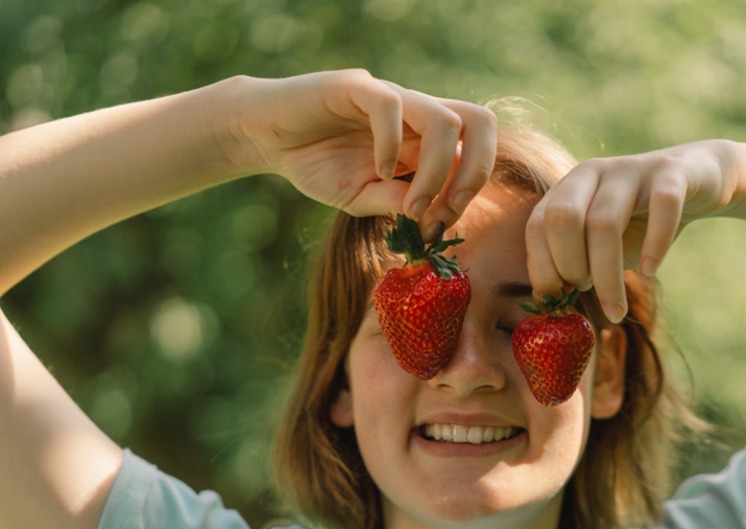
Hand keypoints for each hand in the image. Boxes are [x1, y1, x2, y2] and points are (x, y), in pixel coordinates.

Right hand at [229, 70, 495, 230]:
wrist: (266, 137)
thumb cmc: (316, 163)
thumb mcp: (361, 196)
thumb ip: (395, 205)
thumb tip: (433, 224)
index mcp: (423, 138)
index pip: (475, 150)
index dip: (468, 190)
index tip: (439, 224)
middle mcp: (415, 112)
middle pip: (479, 122)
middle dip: (476, 171)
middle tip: (447, 209)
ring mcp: (390, 96)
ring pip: (443, 121)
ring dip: (437, 171)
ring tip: (411, 204)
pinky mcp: (356, 86)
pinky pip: (390, 106)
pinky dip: (390, 145)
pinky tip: (377, 170)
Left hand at [524, 139, 738, 321]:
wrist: (699, 180)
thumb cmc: (641, 222)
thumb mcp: (603, 244)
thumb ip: (575, 264)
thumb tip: (546, 302)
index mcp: (569, 188)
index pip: (537, 224)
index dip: (541, 267)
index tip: (557, 299)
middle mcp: (593, 172)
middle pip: (563, 218)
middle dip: (569, 265)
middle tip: (585, 292)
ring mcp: (632, 169)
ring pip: (605, 223)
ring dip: (607, 276)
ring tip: (615, 309)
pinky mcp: (672, 173)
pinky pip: (661, 207)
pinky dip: (654, 245)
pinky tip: (650, 271)